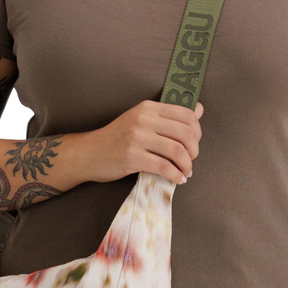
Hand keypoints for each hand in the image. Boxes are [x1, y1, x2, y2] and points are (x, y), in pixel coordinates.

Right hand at [85, 99, 203, 185]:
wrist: (89, 153)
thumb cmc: (117, 138)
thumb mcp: (141, 120)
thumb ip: (168, 116)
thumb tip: (199, 110)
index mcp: (148, 108)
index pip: (186, 114)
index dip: (197, 131)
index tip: (194, 143)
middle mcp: (143, 119)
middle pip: (185, 133)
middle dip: (194, 150)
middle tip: (191, 160)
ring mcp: (137, 138)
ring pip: (177, 151)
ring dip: (187, 165)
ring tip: (186, 172)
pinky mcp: (132, 157)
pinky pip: (164, 167)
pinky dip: (175, 175)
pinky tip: (177, 179)